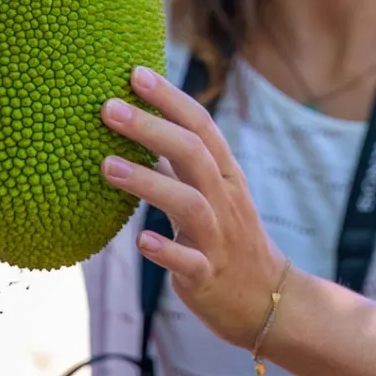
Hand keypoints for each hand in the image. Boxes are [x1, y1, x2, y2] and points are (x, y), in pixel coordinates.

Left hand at [100, 67, 291, 349]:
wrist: (269, 302)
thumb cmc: (229, 241)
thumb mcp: (213, 194)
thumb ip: (182, 163)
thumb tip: (142, 125)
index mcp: (226, 177)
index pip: (202, 126)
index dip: (170, 99)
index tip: (135, 73)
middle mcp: (225, 201)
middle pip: (193, 154)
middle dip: (151, 128)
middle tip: (108, 107)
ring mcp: (219, 239)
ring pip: (190, 203)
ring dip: (149, 182)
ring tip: (106, 166)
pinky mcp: (209, 276)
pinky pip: (189, 262)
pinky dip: (165, 249)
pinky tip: (140, 240)